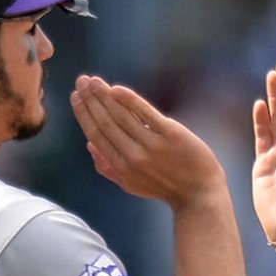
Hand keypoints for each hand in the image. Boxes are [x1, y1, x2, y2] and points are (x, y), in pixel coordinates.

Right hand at [69, 75, 227, 209]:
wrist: (198, 194)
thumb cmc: (164, 187)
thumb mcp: (131, 184)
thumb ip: (108, 167)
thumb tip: (89, 145)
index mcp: (121, 167)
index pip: (96, 135)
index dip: (84, 114)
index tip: (76, 96)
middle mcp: (133, 156)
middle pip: (106, 122)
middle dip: (91, 99)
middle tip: (81, 81)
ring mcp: (152, 145)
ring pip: (122, 115)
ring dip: (105, 95)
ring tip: (94, 80)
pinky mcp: (171, 134)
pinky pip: (146, 113)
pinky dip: (130, 100)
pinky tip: (116, 89)